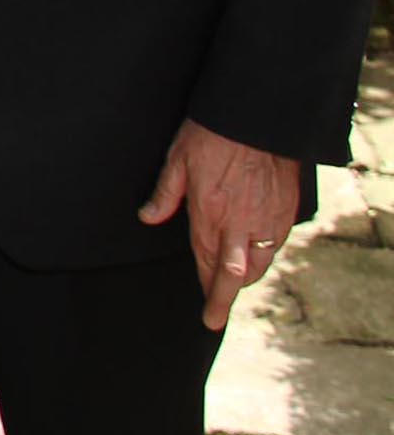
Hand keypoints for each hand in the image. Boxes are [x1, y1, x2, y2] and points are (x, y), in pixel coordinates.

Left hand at [138, 119, 299, 328]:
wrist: (260, 118)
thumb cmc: (213, 134)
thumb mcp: (177, 160)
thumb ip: (164, 194)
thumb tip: (147, 218)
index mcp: (211, 213)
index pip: (207, 263)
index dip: (207, 289)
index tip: (207, 313)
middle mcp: (241, 223)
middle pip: (235, 275)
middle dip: (224, 297)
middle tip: (215, 316)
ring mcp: (268, 219)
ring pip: (260, 264)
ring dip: (245, 278)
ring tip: (232, 285)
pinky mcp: (286, 210)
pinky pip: (275, 244)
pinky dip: (264, 256)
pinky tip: (256, 255)